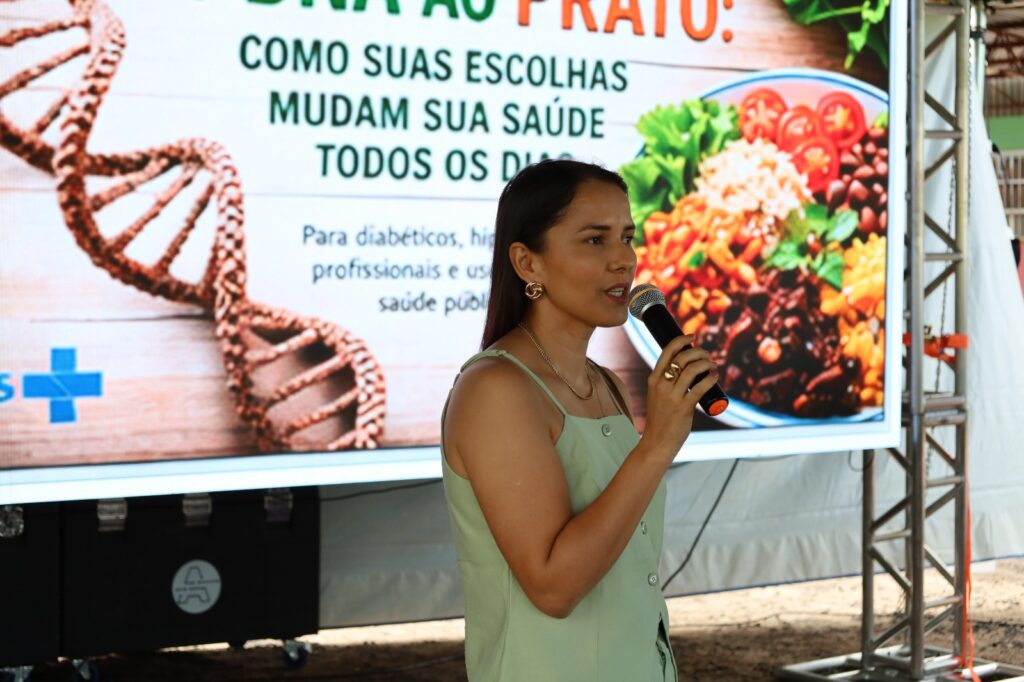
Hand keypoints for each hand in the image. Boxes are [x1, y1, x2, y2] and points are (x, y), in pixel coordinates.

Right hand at [640, 335, 719, 462]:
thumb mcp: (658, 395)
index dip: (681, 340)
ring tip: (713, 366)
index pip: (667, 351)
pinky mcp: (684, 407)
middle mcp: (661, 385)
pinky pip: (700, 388)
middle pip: (682, 357)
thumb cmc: (660, 419)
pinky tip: (715, 376)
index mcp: (654, 379)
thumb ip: (667, 383)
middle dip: (698, 352)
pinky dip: (710, 379)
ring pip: (692, 370)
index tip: (692, 336)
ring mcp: (672, 396)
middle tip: (707, 355)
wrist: (657, 441)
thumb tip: (687, 370)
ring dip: (706, 363)